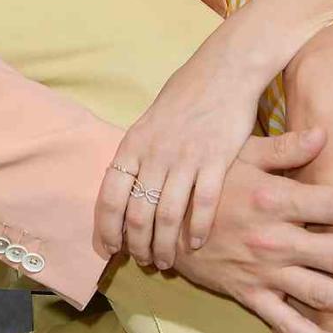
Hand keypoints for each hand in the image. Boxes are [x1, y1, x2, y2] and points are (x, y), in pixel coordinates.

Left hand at [97, 26, 265, 269]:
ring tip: (167, 261)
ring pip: (168, 216)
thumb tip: (127, 186)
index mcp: (133, 144)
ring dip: (165, 245)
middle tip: (143, 260)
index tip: (110, 249)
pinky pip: (202, 204)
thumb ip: (139, 153)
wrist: (224, 71)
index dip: (107, 229)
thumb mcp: (150, 120)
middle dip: (138, 245)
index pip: (110, 197)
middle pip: (138, 215)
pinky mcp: (215, 160)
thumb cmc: (186, 94)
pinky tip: (195, 243)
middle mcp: (155, 154)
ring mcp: (185, 158)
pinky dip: (197, 229)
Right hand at [169, 130, 332, 332]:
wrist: (158, 221)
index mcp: (277, 201)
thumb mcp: (240, 154)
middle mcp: (275, 240)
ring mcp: (263, 273)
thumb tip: (325, 133)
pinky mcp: (249, 296)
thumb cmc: (207, 180)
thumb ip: (284, 149)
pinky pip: (287, 324)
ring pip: (325, 294)